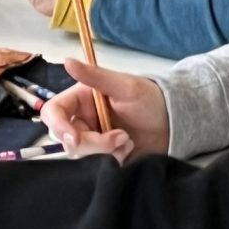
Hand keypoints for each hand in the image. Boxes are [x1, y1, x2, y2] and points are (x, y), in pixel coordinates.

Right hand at [42, 57, 168, 162]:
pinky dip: (113, 161)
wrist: (173, 123)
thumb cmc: (150, 98)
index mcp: (81, 100)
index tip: (75, 137)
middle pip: (68, 140)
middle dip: (93, 143)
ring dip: (106, 151)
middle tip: (120, 137)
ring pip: (82, 156)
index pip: (55, 112)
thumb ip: (95, 76)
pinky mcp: (104, 158)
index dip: (59, 126)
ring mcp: (93, 141)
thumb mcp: (125, 86)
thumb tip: (67, 61)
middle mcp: (83, 121)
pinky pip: (96, 166)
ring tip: (127, 140)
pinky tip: (128, 149)